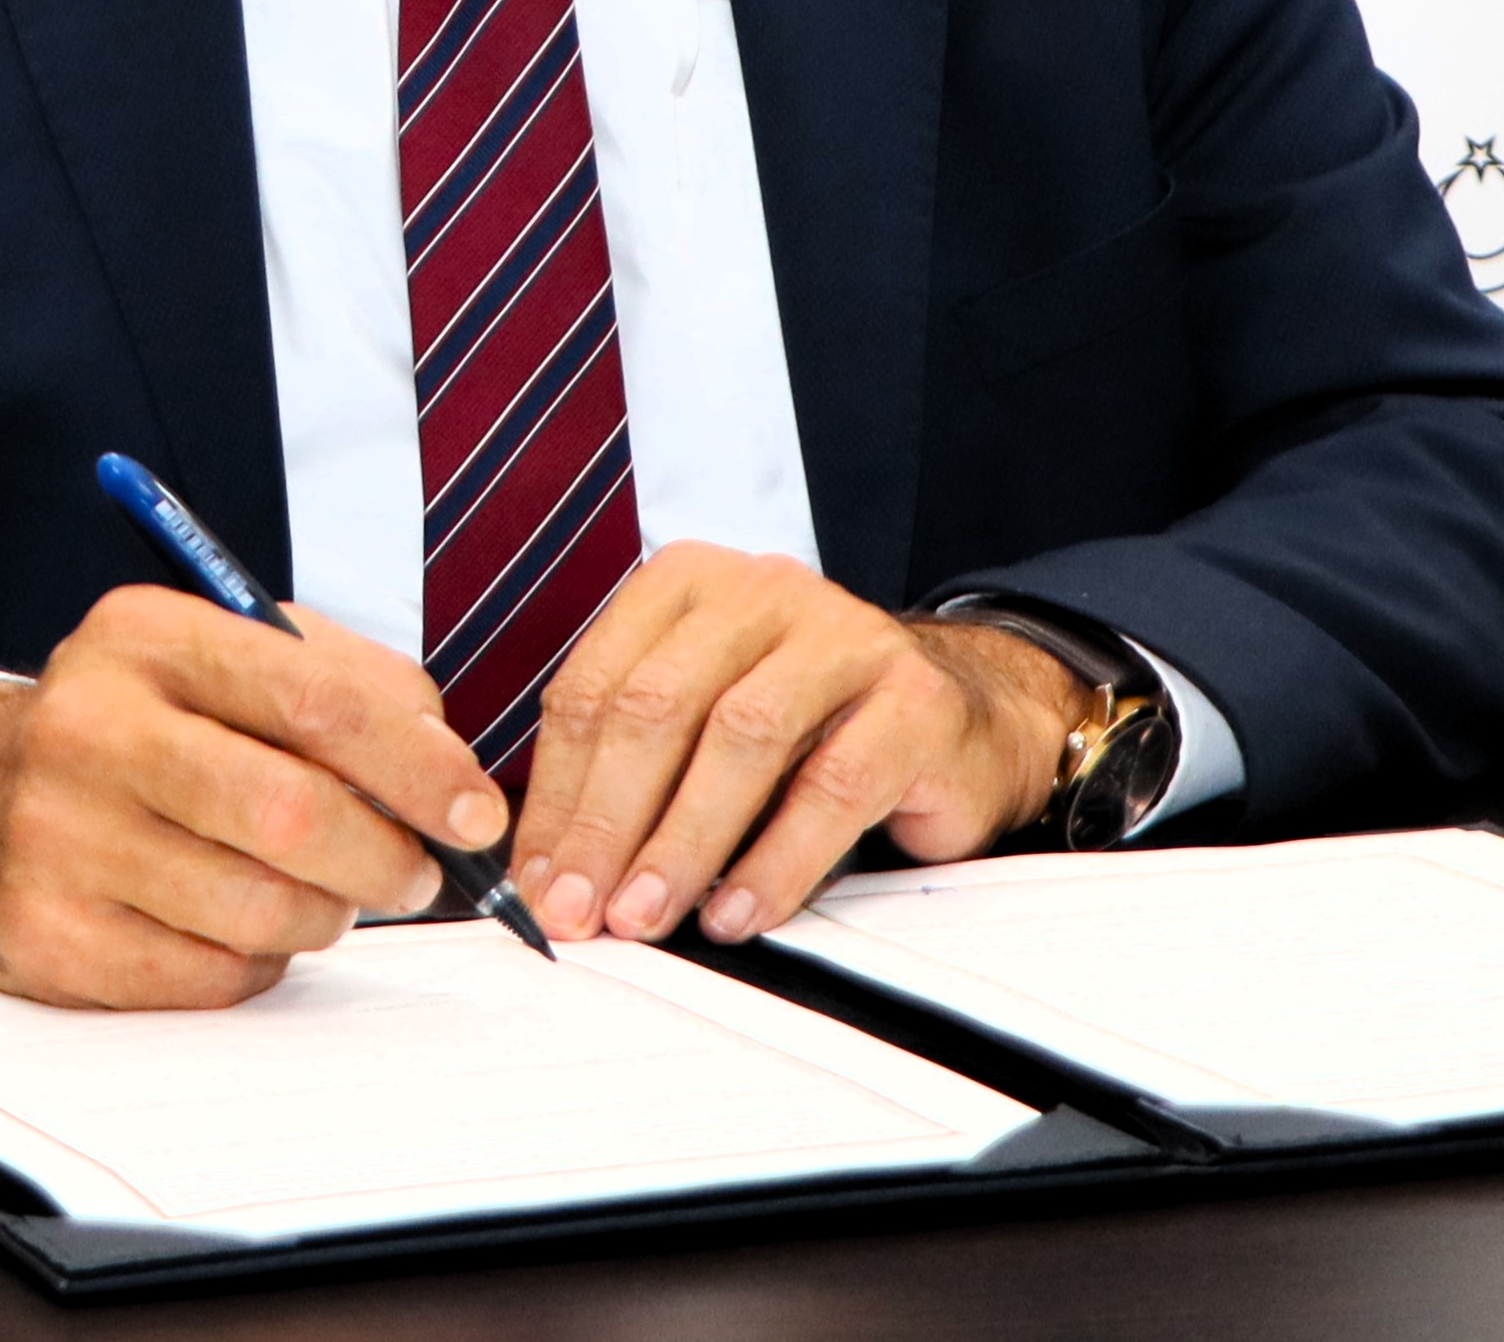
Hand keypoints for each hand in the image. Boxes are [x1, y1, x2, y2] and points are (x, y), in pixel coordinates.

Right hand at [0, 590, 506, 1009]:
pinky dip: (254, 964)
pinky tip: (232, 924)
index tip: (473, 813)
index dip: (417, 767)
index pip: (317, 702)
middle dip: (385, 858)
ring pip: (260, 910)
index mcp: (146, 636)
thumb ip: (352, 686)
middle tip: (413, 873)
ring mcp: (54, 836)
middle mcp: (87, 727)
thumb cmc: (144, 724)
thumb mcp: (231, 656)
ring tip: (315, 892)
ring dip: (323, 915)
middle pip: (292, 816)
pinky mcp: (43, 935)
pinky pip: (209, 977)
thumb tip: (449, 772)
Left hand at [507, 546, 1079, 949]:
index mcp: (689, 587)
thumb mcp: (706, 730)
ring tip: (650, 915)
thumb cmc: (813, 731)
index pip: (594, 687)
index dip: (559, 794)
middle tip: (583, 910)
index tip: (539, 883)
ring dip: (683, 842)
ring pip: (741, 736)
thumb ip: (632, 779)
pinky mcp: (914, 698)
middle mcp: (763, 591)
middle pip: (657, 705)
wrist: (965, 718)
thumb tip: (550, 873)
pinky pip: (833, 785)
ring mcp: (845, 634)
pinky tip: (739, 911)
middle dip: (608, 821)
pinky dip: (777, 861)